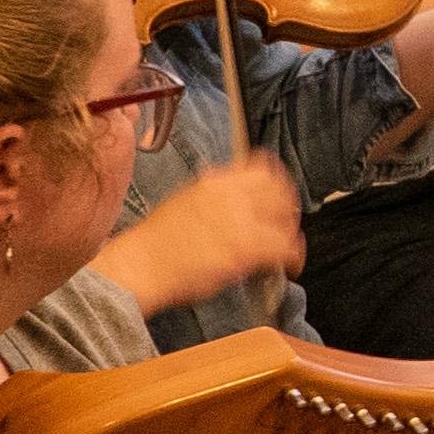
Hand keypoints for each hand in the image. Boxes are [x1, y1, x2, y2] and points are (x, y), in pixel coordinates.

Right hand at [91, 149, 303, 316]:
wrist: (140, 265)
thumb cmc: (155, 242)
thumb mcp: (184, 200)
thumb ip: (212, 194)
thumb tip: (231, 191)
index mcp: (215, 181)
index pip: (263, 167)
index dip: (279, 183)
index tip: (281, 197)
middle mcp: (231, 194)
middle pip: (280, 191)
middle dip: (288, 209)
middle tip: (285, 226)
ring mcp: (239, 219)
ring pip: (286, 219)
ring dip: (290, 234)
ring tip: (285, 249)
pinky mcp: (245, 246)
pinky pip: (285, 246)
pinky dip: (294, 257)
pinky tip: (289, 266)